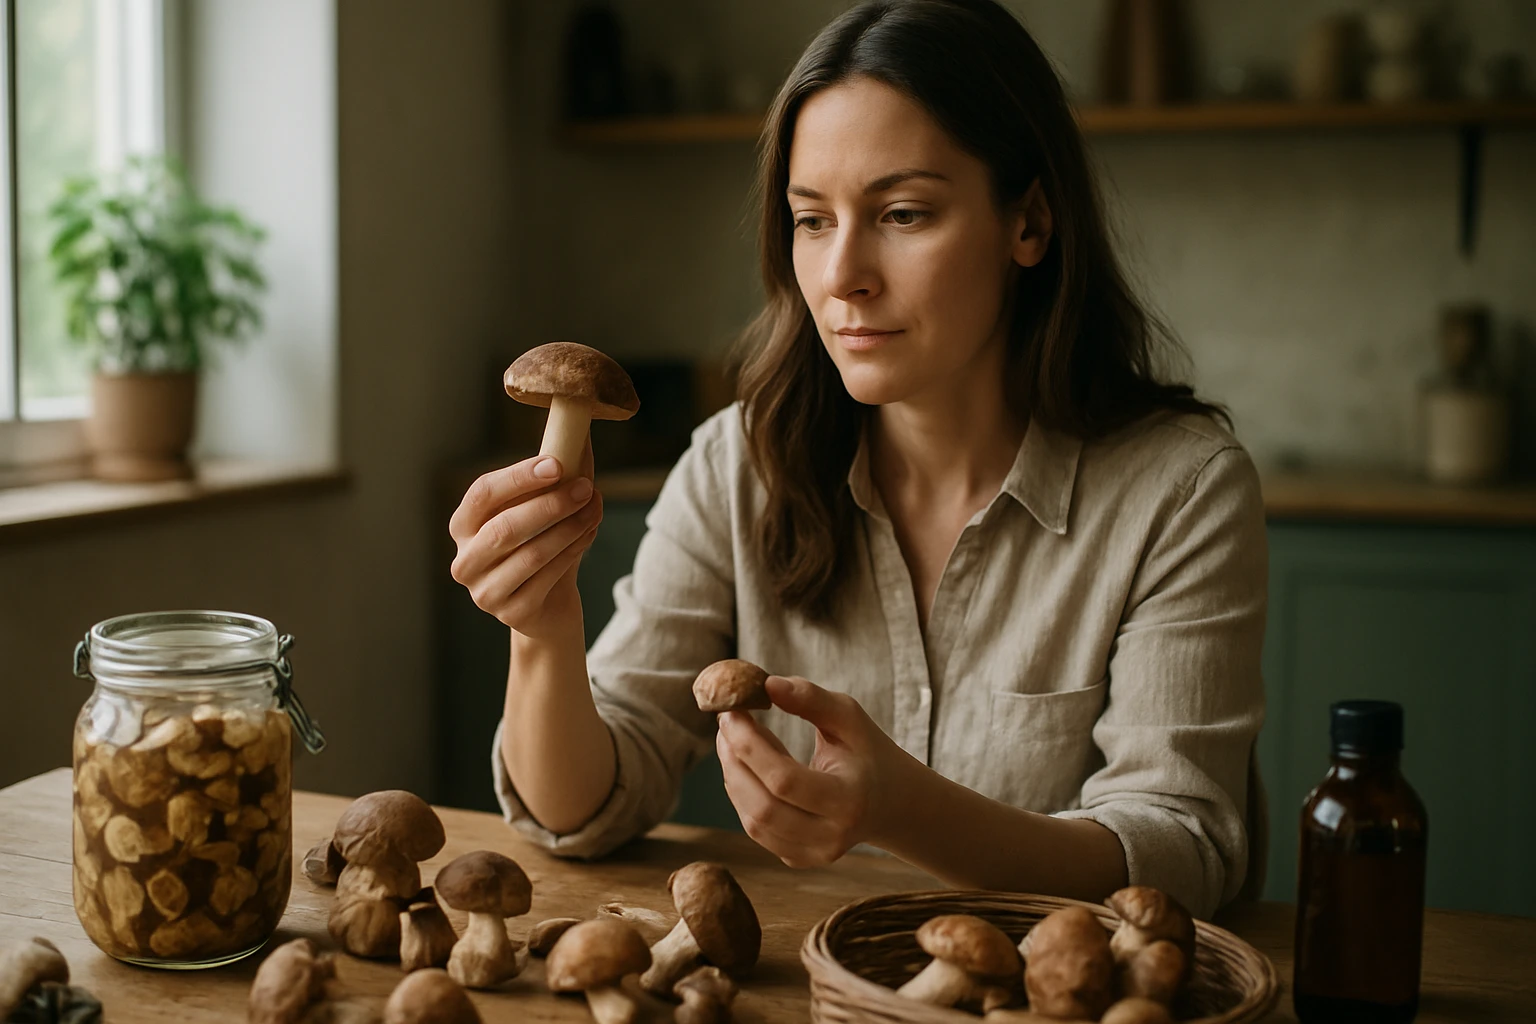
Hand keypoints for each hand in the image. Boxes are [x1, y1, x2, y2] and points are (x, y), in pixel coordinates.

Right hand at [449, 438, 602, 638]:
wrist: (548, 606)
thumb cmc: (542, 544)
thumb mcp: (544, 508)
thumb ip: (556, 471)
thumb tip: (580, 426)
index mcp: (463, 525)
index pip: (482, 493)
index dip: (518, 477)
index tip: (556, 465)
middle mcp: (465, 560)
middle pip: (505, 528)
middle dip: (550, 505)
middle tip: (586, 487)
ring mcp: (484, 592)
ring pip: (530, 554)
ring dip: (569, 527)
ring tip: (594, 508)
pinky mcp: (510, 614)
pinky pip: (547, 578)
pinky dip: (574, 551)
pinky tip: (589, 532)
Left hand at [715, 675, 911, 868]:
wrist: (891, 801)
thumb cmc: (867, 751)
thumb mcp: (849, 717)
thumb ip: (810, 698)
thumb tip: (766, 684)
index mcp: (850, 800)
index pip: (784, 780)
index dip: (749, 746)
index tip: (731, 712)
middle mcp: (832, 836)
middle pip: (762, 807)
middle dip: (734, 761)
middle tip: (726, 724)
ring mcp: (815, 854)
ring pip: (753, 822)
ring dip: (733, 776)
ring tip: (733, 741)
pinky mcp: (799, 859)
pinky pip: (757, 831)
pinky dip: (743, 795)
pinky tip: (748, 767)